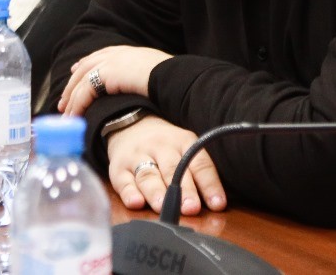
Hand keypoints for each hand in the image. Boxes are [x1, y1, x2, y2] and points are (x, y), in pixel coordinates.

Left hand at [57, 45, 170, 116]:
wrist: (174, 79)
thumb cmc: (173, 82)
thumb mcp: (157, 76)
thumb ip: (144, 79)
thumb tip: (143, 90)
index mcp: (129, 53)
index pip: (101, 55)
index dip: (86, 64)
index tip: (75, 71)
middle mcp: (117, 54)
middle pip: (86, 66)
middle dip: (72, 84)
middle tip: (63, 100)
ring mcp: (110, 62)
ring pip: (81, 80)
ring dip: (71, 98)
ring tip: (66, 115)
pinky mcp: (105, 74)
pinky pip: (84, 92)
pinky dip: (77, 104)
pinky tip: (73, 116)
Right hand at [106, 115, 226, 215]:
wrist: (130, 126)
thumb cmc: (164, 147)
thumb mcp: (184, 149)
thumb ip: (197, 174)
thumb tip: (214, 204)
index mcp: (183, 142)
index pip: (199, 163)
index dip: (209, 184)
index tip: (217, 204)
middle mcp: (160, 147)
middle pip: (173, 169)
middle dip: (183, 190)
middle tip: (191, 208)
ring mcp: (137, 157)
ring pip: (148, 175)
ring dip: (156, 192)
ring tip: (162, 208)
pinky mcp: (118, 168)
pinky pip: (123, 181)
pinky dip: (129, 192)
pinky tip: (135, 202)